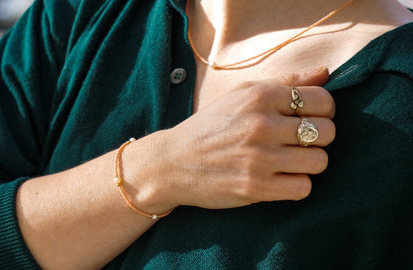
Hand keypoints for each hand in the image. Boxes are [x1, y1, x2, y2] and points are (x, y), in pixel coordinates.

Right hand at [160, 67, 334, 209]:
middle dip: (319, 138)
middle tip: (299, 142)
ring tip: (290, 161)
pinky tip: (281, 179)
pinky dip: (297, 185)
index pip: (323, 101)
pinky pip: (303, 188)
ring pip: (319, 162)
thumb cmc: (210, 126)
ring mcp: (258, 158)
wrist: (173, 163)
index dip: (323, 111)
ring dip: (309, 163)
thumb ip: (285, 82)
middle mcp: (261, 125)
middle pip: (327, 132)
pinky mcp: (255, 188)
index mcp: (260, 97)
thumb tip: (325, 73)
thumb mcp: (241, 94)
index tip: (309, 118)